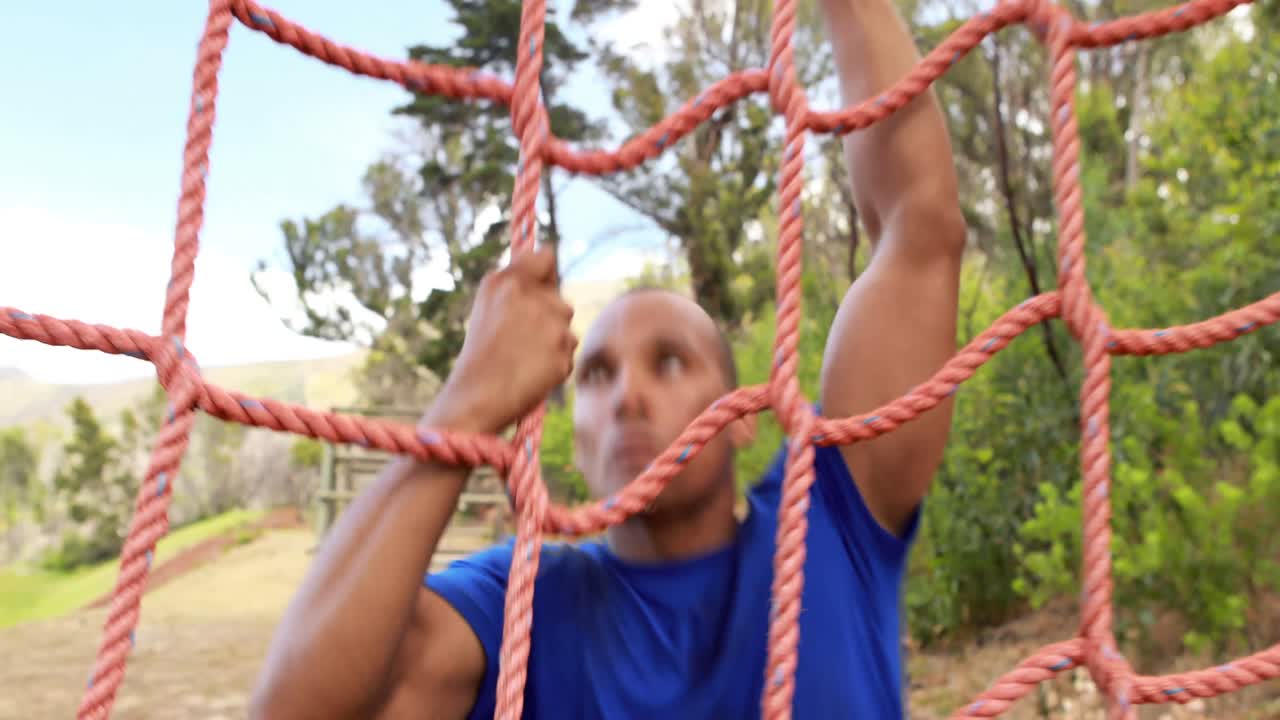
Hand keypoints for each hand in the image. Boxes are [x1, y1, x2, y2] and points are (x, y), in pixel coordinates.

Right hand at [427, 246, 575, 434]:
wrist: (478, 395)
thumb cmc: (481, 351)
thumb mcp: (487, 303)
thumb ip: (516, 277)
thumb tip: (548, 257)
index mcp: (509, 283)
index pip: (547, 258)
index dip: (547, 273)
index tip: (541, 285)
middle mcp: (534, 299)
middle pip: (562, 301)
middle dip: (549, 317)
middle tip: (520, 338)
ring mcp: (553, 327)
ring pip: (567, 328)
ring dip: (553, 340)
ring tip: (524, 356)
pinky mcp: (563, 354)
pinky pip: (568, 353)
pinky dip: (556, 363)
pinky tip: (533, 371)